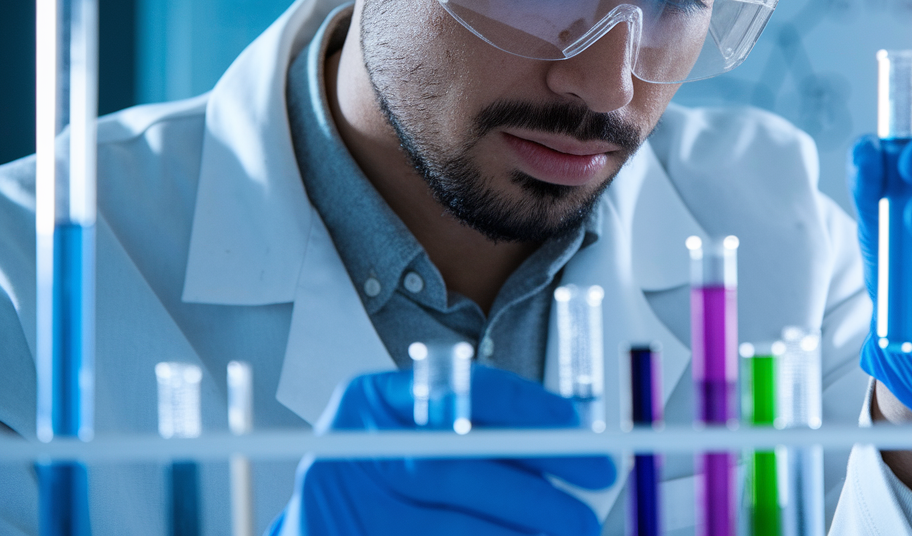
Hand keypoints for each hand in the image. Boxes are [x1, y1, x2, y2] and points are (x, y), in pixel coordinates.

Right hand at [277, 365, 616, 534]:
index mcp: (373, 399)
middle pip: (452, 469)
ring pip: (446, 529)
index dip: (527, 407)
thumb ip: (483, 428)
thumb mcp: (423, 430)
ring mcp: (339, 510)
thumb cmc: (394, 472)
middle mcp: (348, 449)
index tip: (579, 427)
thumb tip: (573, 437)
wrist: (326, 518)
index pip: (457, 391)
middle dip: (533, 496)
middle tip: (585, 515)